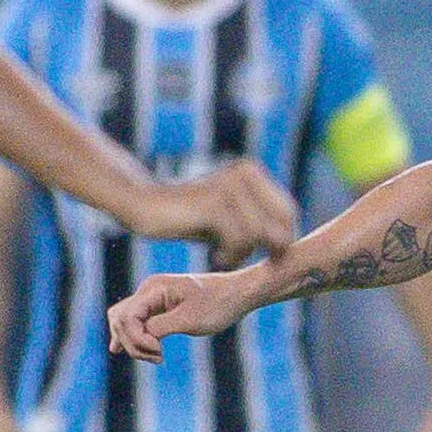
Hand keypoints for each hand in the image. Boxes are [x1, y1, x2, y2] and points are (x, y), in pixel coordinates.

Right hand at [107, 270, 260, 359]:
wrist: (238, 293)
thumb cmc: (218, 304)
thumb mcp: (190, 320)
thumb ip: (160, 327)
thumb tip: (139, 338)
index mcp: (153, 288)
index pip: (126, 317)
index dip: (137, 339)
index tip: (159, 351)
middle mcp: (148, 290)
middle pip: (120, 319)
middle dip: (132, 342)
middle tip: (158, 357)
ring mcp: (152, 297)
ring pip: (125, 321)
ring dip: (133, 342)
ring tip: (156, 357)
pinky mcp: (159, 306)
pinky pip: (137, 321)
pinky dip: (134, 336)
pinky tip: (125, 350)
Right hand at [114, 160, 298, 269]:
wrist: (143, 204)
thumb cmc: (189, 217)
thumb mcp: (230, 219)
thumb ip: (258, 225)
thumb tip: (288, 245)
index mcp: (251, 172)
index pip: (287, 212)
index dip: (282, 240)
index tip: (263, 256)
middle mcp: (244, 173)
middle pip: (279, 225)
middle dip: (266, 250)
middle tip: (242, 259)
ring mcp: (229, 186)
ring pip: (260, 235)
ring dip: (243, 254)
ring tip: (222, 256)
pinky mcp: (213, 202)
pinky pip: (241, 238)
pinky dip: (231, 255)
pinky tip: (215, 256)